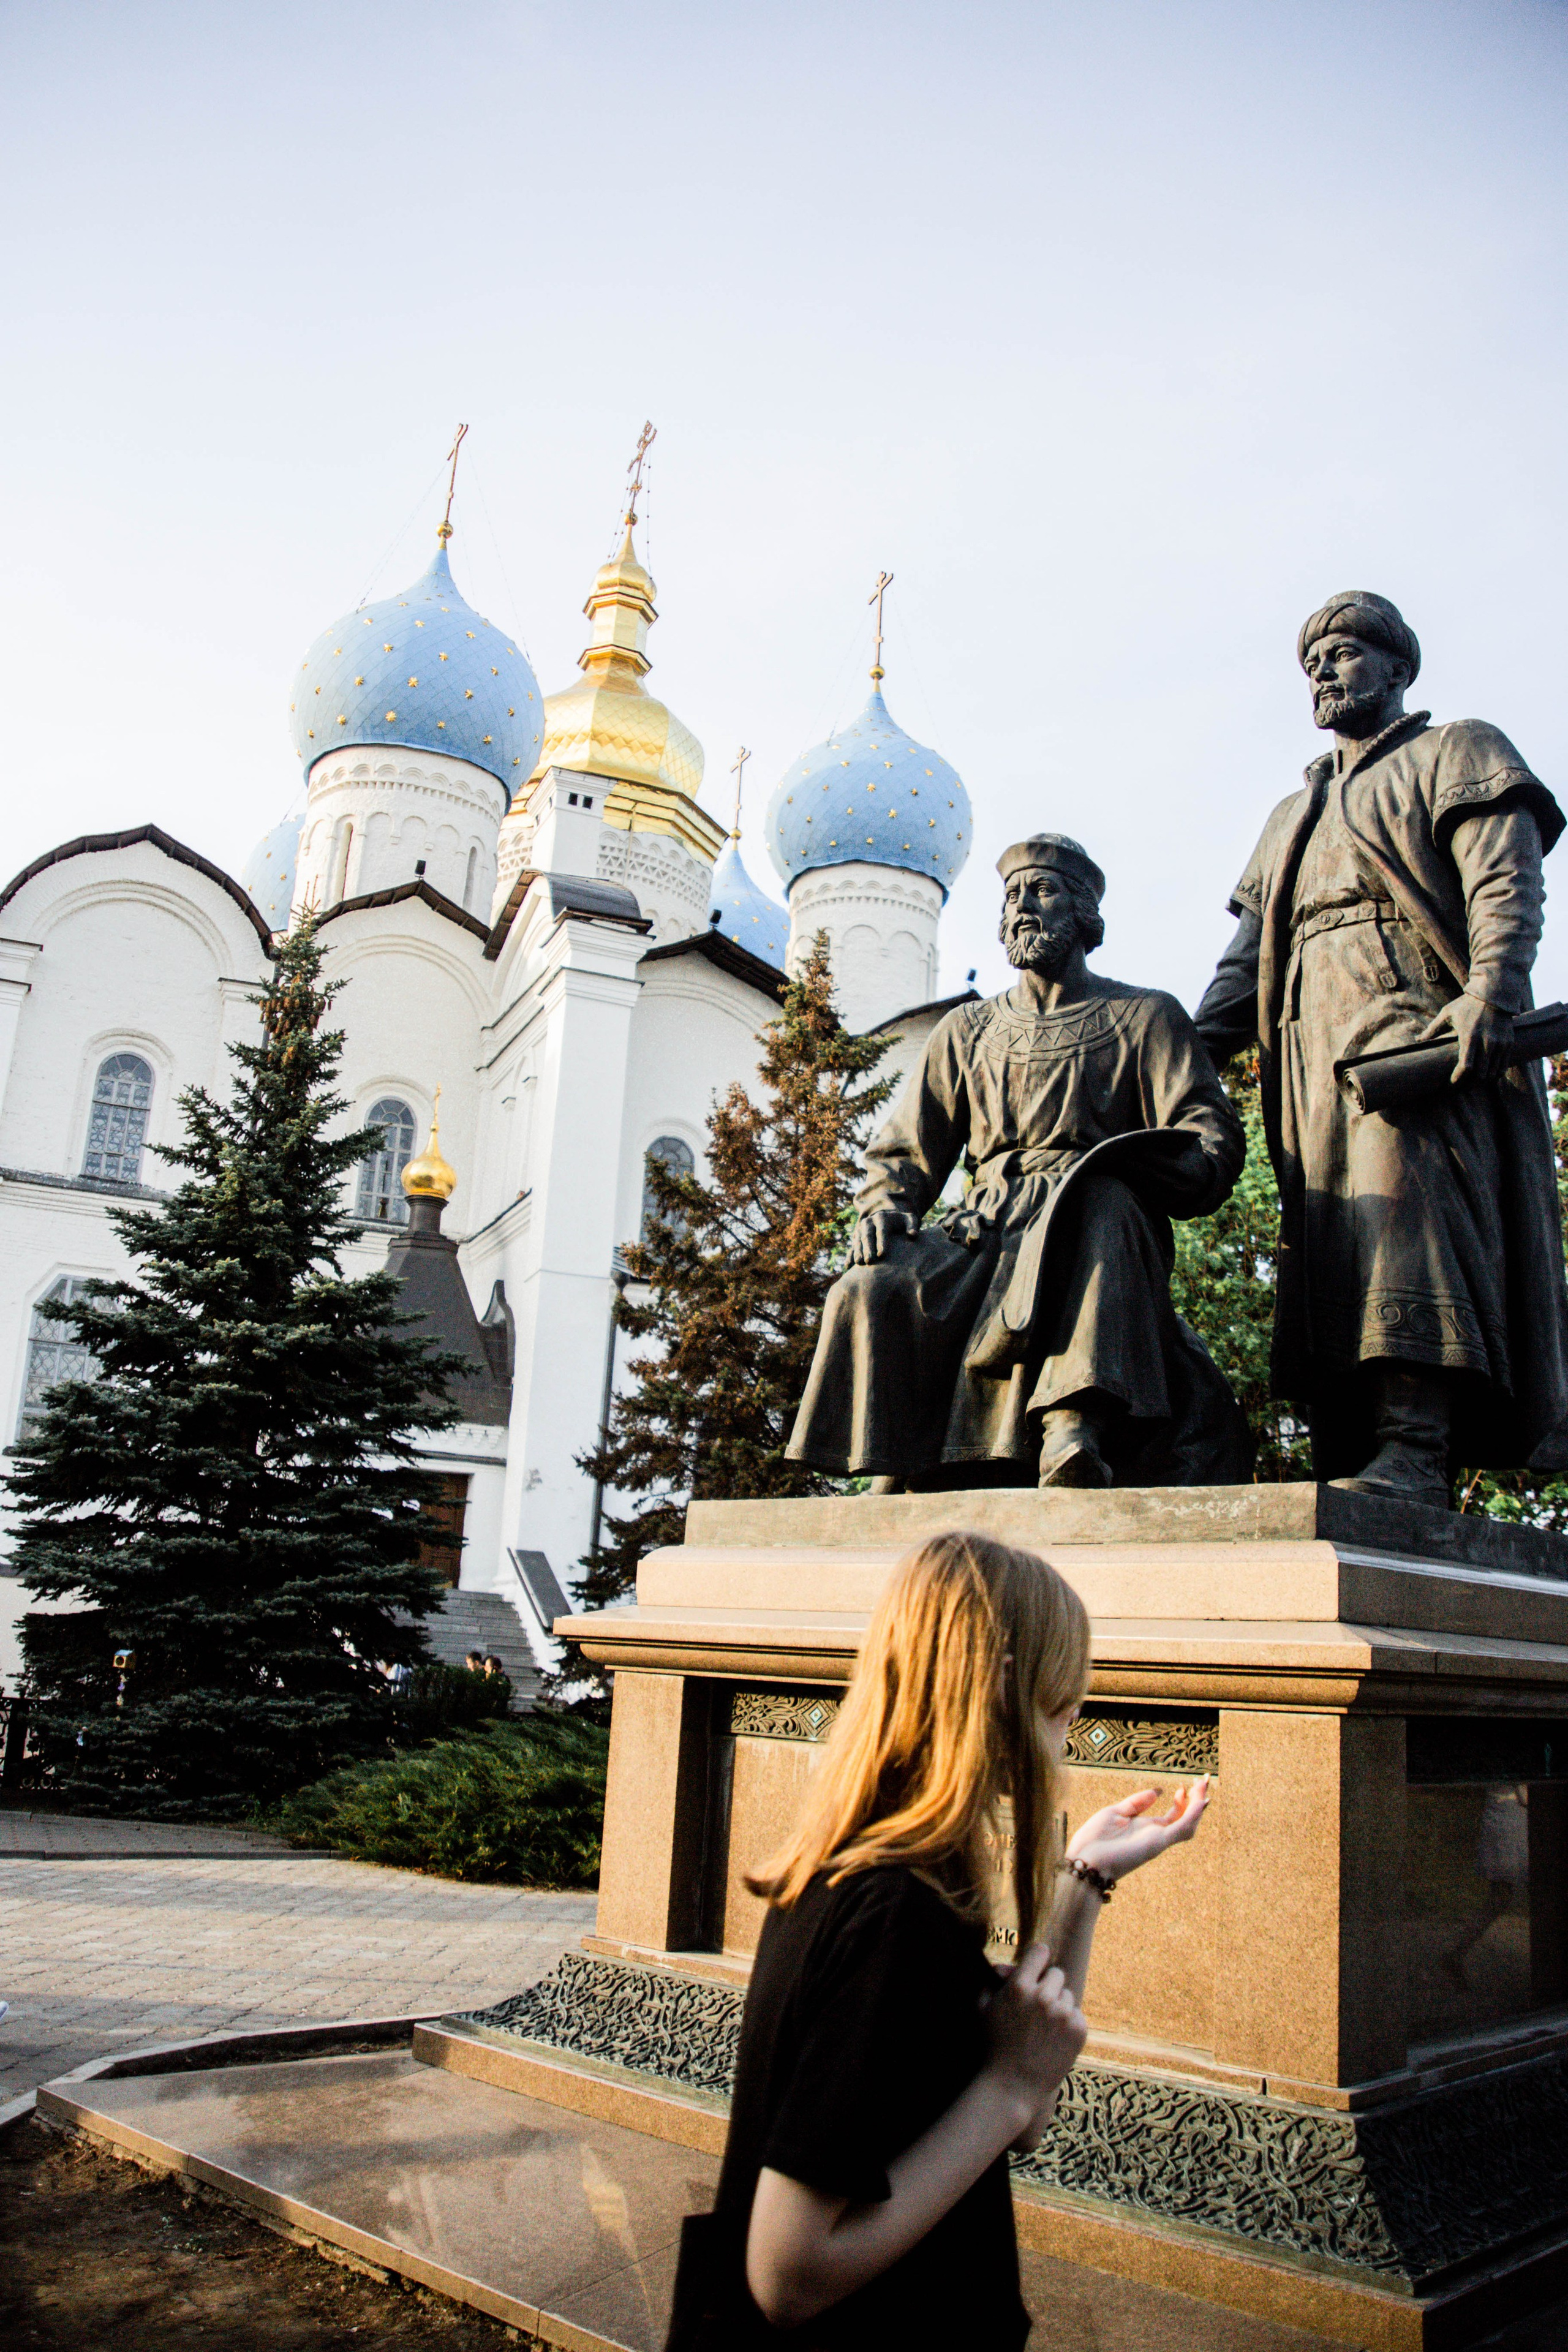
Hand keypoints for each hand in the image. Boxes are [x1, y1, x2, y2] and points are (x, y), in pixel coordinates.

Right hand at [849, 1208, 918, 1263]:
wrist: (887, 1219)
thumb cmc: (901, 1223)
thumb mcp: (909, 1220)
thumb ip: (913, 1225)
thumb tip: (912, 1235)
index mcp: (882, 1217)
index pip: (881, 1231)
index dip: (881, 1242)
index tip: (882, 1255)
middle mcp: (869, 1222)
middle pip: (867, 1236)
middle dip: (868, 1249)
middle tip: (869, 1261)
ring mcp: (861, 1230)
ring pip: (858, 1241)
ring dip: (858, 1252)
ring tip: (859, 1263)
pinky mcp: (856, 1238)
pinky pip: (852, 1247)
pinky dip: (850, 1256)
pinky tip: (848, 1266)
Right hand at [983, 1942, 1087, 2123]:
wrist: (1012, 2086)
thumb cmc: (993, 2046)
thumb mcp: (984, 2009)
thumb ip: (994, 1982)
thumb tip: (1006, 1966)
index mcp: (1019, 1986)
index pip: (1039, 1952)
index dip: (1037, 1959)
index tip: (1036, 1967)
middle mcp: (1043, 1996)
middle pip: (1056, 1974)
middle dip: (1047, 1986)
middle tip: (1036, 2005)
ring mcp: (1063, 2014)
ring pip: (1067, 1995)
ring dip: (1058, 2005)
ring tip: (1043, 2026)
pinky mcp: (1078, 2030)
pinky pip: (1077, 2014)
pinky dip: (1068, 2023)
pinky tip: (1053, 2038)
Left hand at [1065, 1777, 1209, 1884]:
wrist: (1085, 1859)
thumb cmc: (1095, 1839)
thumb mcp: (1116, 1812)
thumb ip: (1137, 1803)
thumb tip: (1158, 1791)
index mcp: (1146, 1828)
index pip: (1173, 1816)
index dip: (1182, 1801)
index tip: (1184, 1786)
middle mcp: (1155, 1835)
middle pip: (1185, 1819)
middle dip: (1195, 1802)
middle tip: (1202, 1783)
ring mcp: (1158, 1840)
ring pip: (1187, 1825)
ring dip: (1198, 1807)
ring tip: (1203, 1787)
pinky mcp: (1157, 1843)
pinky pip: (1181, 1829)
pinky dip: (1192, 1816)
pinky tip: (1199, 1802)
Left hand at [1420, 992, 1512, 1083]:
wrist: (1493, 993)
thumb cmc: (1466, 1004)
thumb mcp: (1447, 1013)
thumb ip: (1433, 1029)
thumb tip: (1417, 1040)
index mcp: (1469, 1036)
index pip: (1465, 1065)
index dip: (1458, 1077)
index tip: (1453, 1082)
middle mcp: (1486, 1042)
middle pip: (1480, 1072)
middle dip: (1471, 1081)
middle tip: (1463, 1083)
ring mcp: (1499, 1043)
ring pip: (1493, 1071)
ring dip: (1484, 1078)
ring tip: (1476, 1080)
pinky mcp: (1508, 1042)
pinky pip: (1504, 1065)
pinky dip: (1496, 1072)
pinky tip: (1489, 1073)